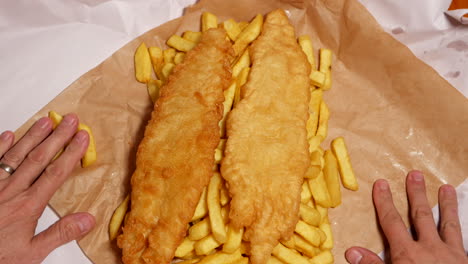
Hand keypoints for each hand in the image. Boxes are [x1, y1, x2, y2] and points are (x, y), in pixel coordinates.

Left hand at [0, 114, 94, 263]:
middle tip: (69, 120)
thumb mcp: (31, 253)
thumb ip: (59, 233)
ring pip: (16, 156)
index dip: (71, 153)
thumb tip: (87, 220)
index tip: (82, 137)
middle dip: (57, 137)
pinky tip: (9, 134)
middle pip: (39, 158)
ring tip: (46, 121)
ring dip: (33, 137)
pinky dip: (0, 147)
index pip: (55, 173)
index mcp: (28, 206)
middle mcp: (11, 192)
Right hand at [345, 171, 467, 263]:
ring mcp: (452, 255)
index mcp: (408, 254)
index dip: (384, 202)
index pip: (392, 223)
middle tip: (415, 174)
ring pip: (448, 224)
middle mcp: (430, 249)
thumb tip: (351, 251)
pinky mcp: (466, 261)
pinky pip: (464, 240)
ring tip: (446, 188)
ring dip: (446, 205)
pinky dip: (463, 231)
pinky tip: (462, 224)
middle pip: (421, 216)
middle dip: (416, 195)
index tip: (381, 184)